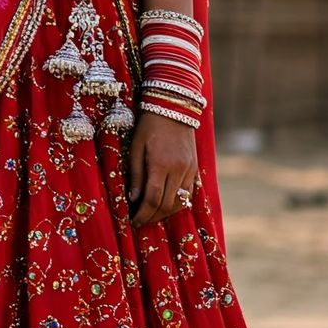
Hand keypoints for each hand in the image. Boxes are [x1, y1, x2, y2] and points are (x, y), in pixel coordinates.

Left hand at [126, 110, 198, 226]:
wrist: (173, 107)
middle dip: (152, 217)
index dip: (142, 214)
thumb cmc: (149, 126)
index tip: (133, 220)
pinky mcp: (194, 168)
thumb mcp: (136, 148)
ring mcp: (189, 170)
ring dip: (165, 213)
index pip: (153, 199)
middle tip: (140, 221)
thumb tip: (133, 199)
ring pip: (180, 202)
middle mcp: (178, 169)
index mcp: (160, 164)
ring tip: (152, 215)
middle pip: (167, 205)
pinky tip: (166, 205)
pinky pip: (188, 194)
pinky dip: (177, 203)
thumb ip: (136, 175)